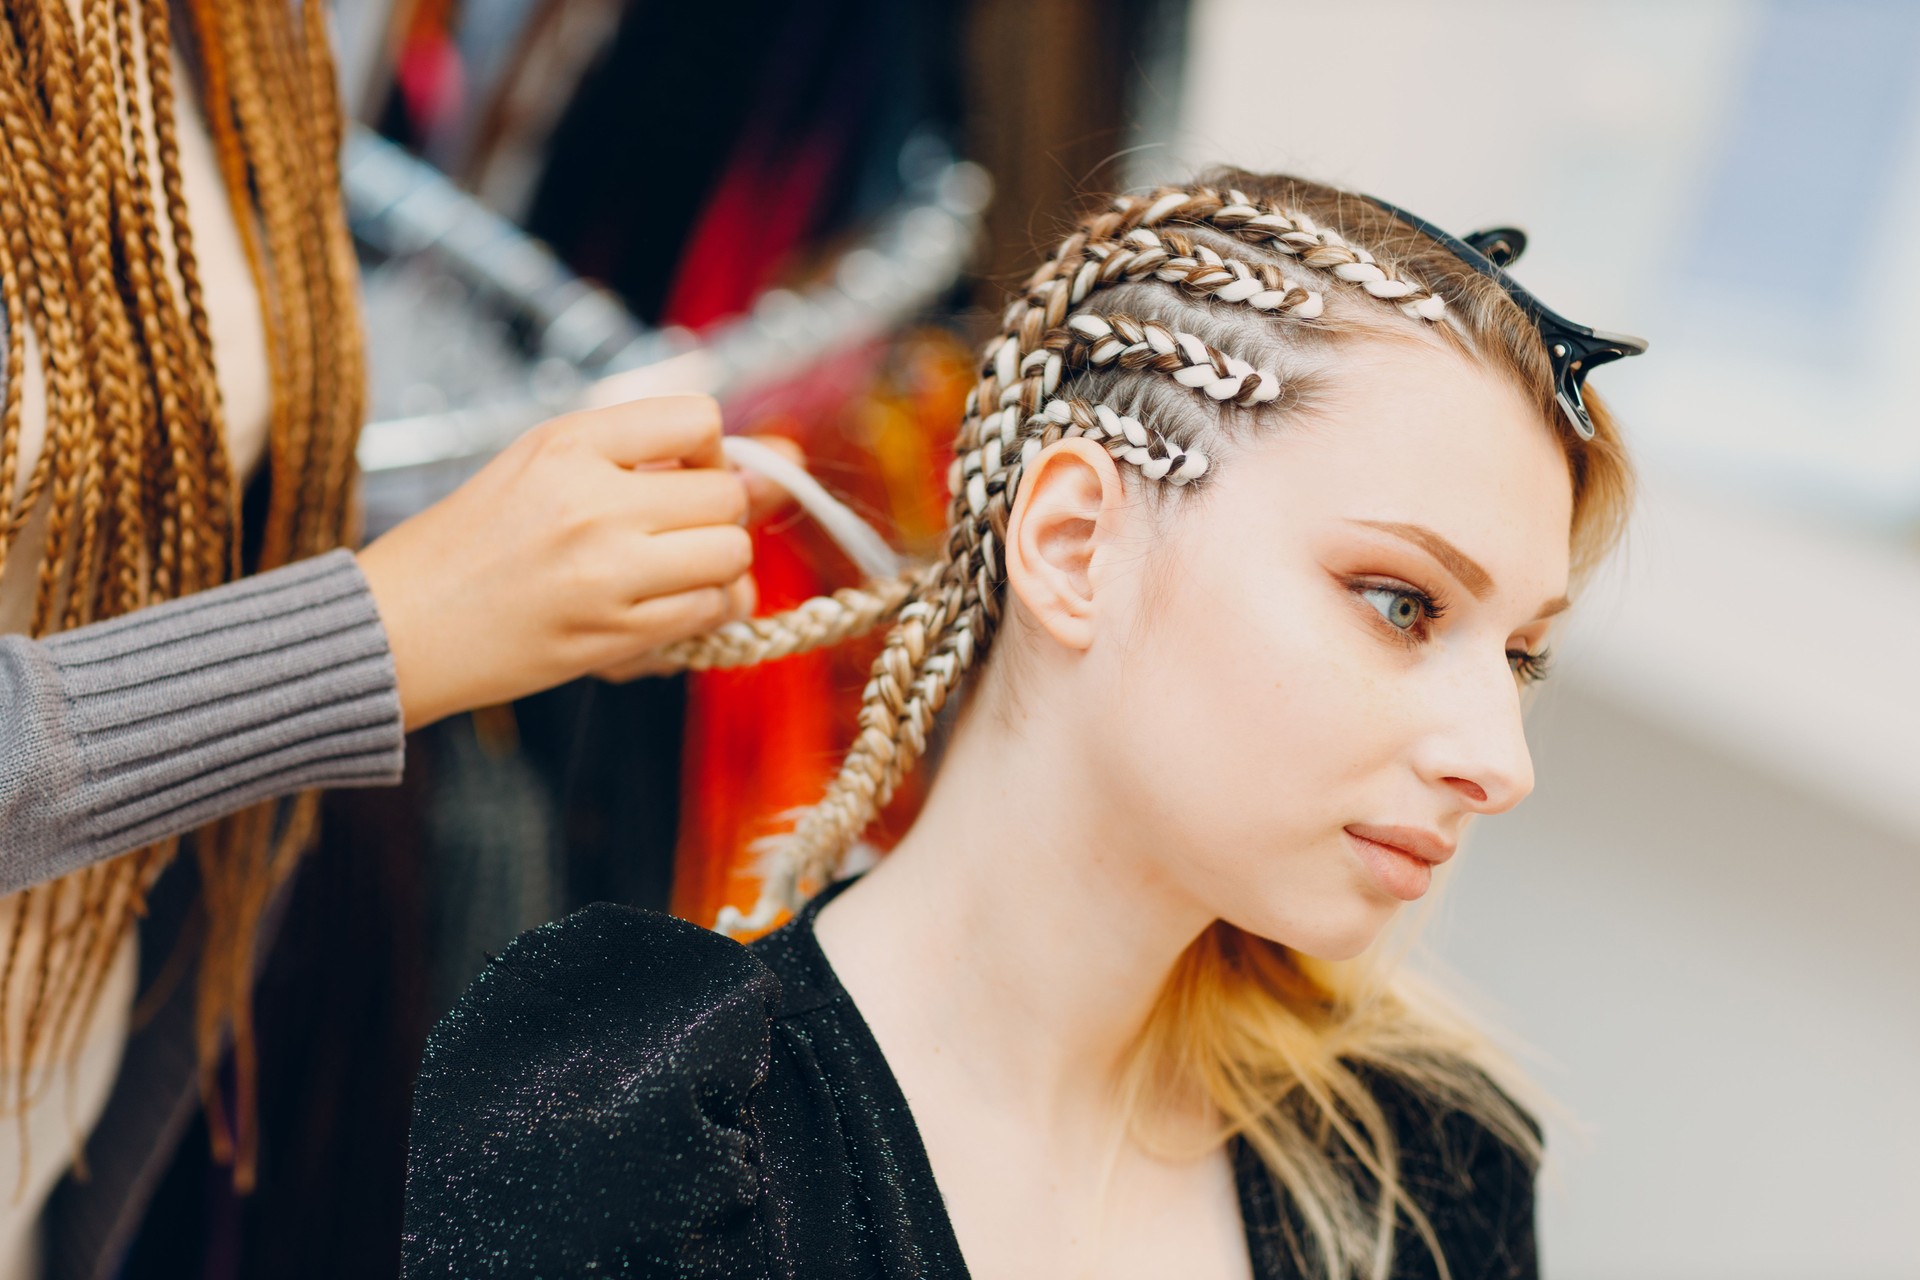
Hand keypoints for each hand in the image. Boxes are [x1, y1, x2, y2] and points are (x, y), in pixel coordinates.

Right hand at [358, 394, 763, 730]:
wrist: (401, 627)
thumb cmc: (475, 542)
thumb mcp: (545, 466)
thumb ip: (653, 457)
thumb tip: (783, 461)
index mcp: (568, 441)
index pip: (697, 418)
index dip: (709, 449)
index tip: (684, 471)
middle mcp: (592, 500)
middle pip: (728, 495)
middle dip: (721, 515)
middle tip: (677, 533)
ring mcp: (605, 572)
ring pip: (733, 557)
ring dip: (722, 569)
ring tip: (677, 574)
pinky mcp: (614, 635)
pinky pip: (709, 613)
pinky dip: (706, 612)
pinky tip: (666, 609)